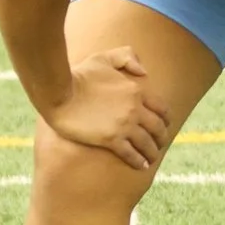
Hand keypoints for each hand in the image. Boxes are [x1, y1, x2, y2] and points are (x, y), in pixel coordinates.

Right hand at [38, 45, 173, 172]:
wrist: (59, 93)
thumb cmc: (79, 75)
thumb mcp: (104, 58)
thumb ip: (126, 57)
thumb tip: (144, 71)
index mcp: (136, 90)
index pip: (161, 108)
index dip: (166, 119)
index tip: (165, 126)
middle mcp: (135, 109)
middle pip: (157, 128)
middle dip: (161, 138)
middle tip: (159, 145)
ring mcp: (124, 125)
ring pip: (147, 143)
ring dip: (152, 153)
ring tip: (151, 158)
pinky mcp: (111, 139)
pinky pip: (131, 154)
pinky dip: (139, 161)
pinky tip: (140, 166)